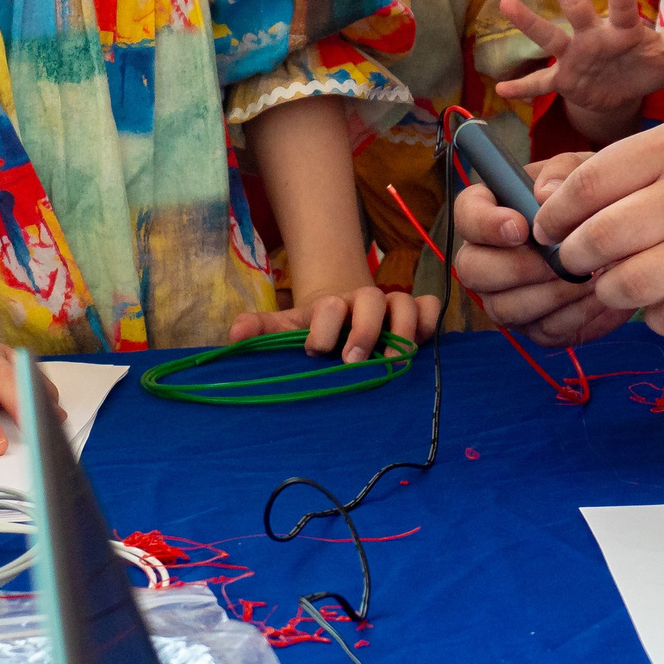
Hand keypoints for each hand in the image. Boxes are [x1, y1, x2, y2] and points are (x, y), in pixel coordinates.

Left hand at [233, 282, 439, 363]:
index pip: (329, 307)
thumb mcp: (288, 326)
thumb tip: (233, 335)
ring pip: (405, 303)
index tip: (314, 350)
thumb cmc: (315, 327)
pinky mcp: (416, 315)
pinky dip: (429, 321)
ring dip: (401, 330)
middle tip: (352, 362)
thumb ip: (263, 329)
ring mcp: (392, 306)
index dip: (323, 327)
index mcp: (331, 305)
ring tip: (393, 362)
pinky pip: (430, 308)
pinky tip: (421, 342)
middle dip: (363, 331)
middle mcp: (364, 301)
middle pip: (371, 301)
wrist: (344, 310)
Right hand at [450, 151, 632, 345]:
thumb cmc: (592, 195)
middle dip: (517, 268)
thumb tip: (544, 195)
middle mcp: (487, 258)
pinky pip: (544, 332)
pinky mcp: (536, 327)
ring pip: (506, 309)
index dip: (486, 225)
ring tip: (592, 277)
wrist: (623, 235)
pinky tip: (604, 298)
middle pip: (472, 271)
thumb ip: (562, 172)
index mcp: (490, 211)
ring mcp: (507, 298)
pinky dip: (576, 318)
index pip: (466, 216)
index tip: (520, 227)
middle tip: (560, 260)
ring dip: (551, 295)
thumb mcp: (582, 169)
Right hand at [496, 0, 663, 140]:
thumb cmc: (646, 67)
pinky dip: (523, 88)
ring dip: (529, 22)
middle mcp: (593, 37)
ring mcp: (575, 57)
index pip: (621, 6)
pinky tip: (501, 90)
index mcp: (622, 31)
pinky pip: (541, 85)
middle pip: (574, 5)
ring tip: (506, 3)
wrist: (623, 95)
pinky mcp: (565, 81)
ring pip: (549, 37)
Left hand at [538, 112, 663, 335]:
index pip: (587, 186)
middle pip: (598, 240)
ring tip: (616, 282)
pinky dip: (656, 317)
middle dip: (572, 257)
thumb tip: (551, 199)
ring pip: (629, 286)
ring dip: (610, 291)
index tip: (547, 228)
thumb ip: (629, 165)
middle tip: (576, 260)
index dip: (554, 214)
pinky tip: (662, 300)